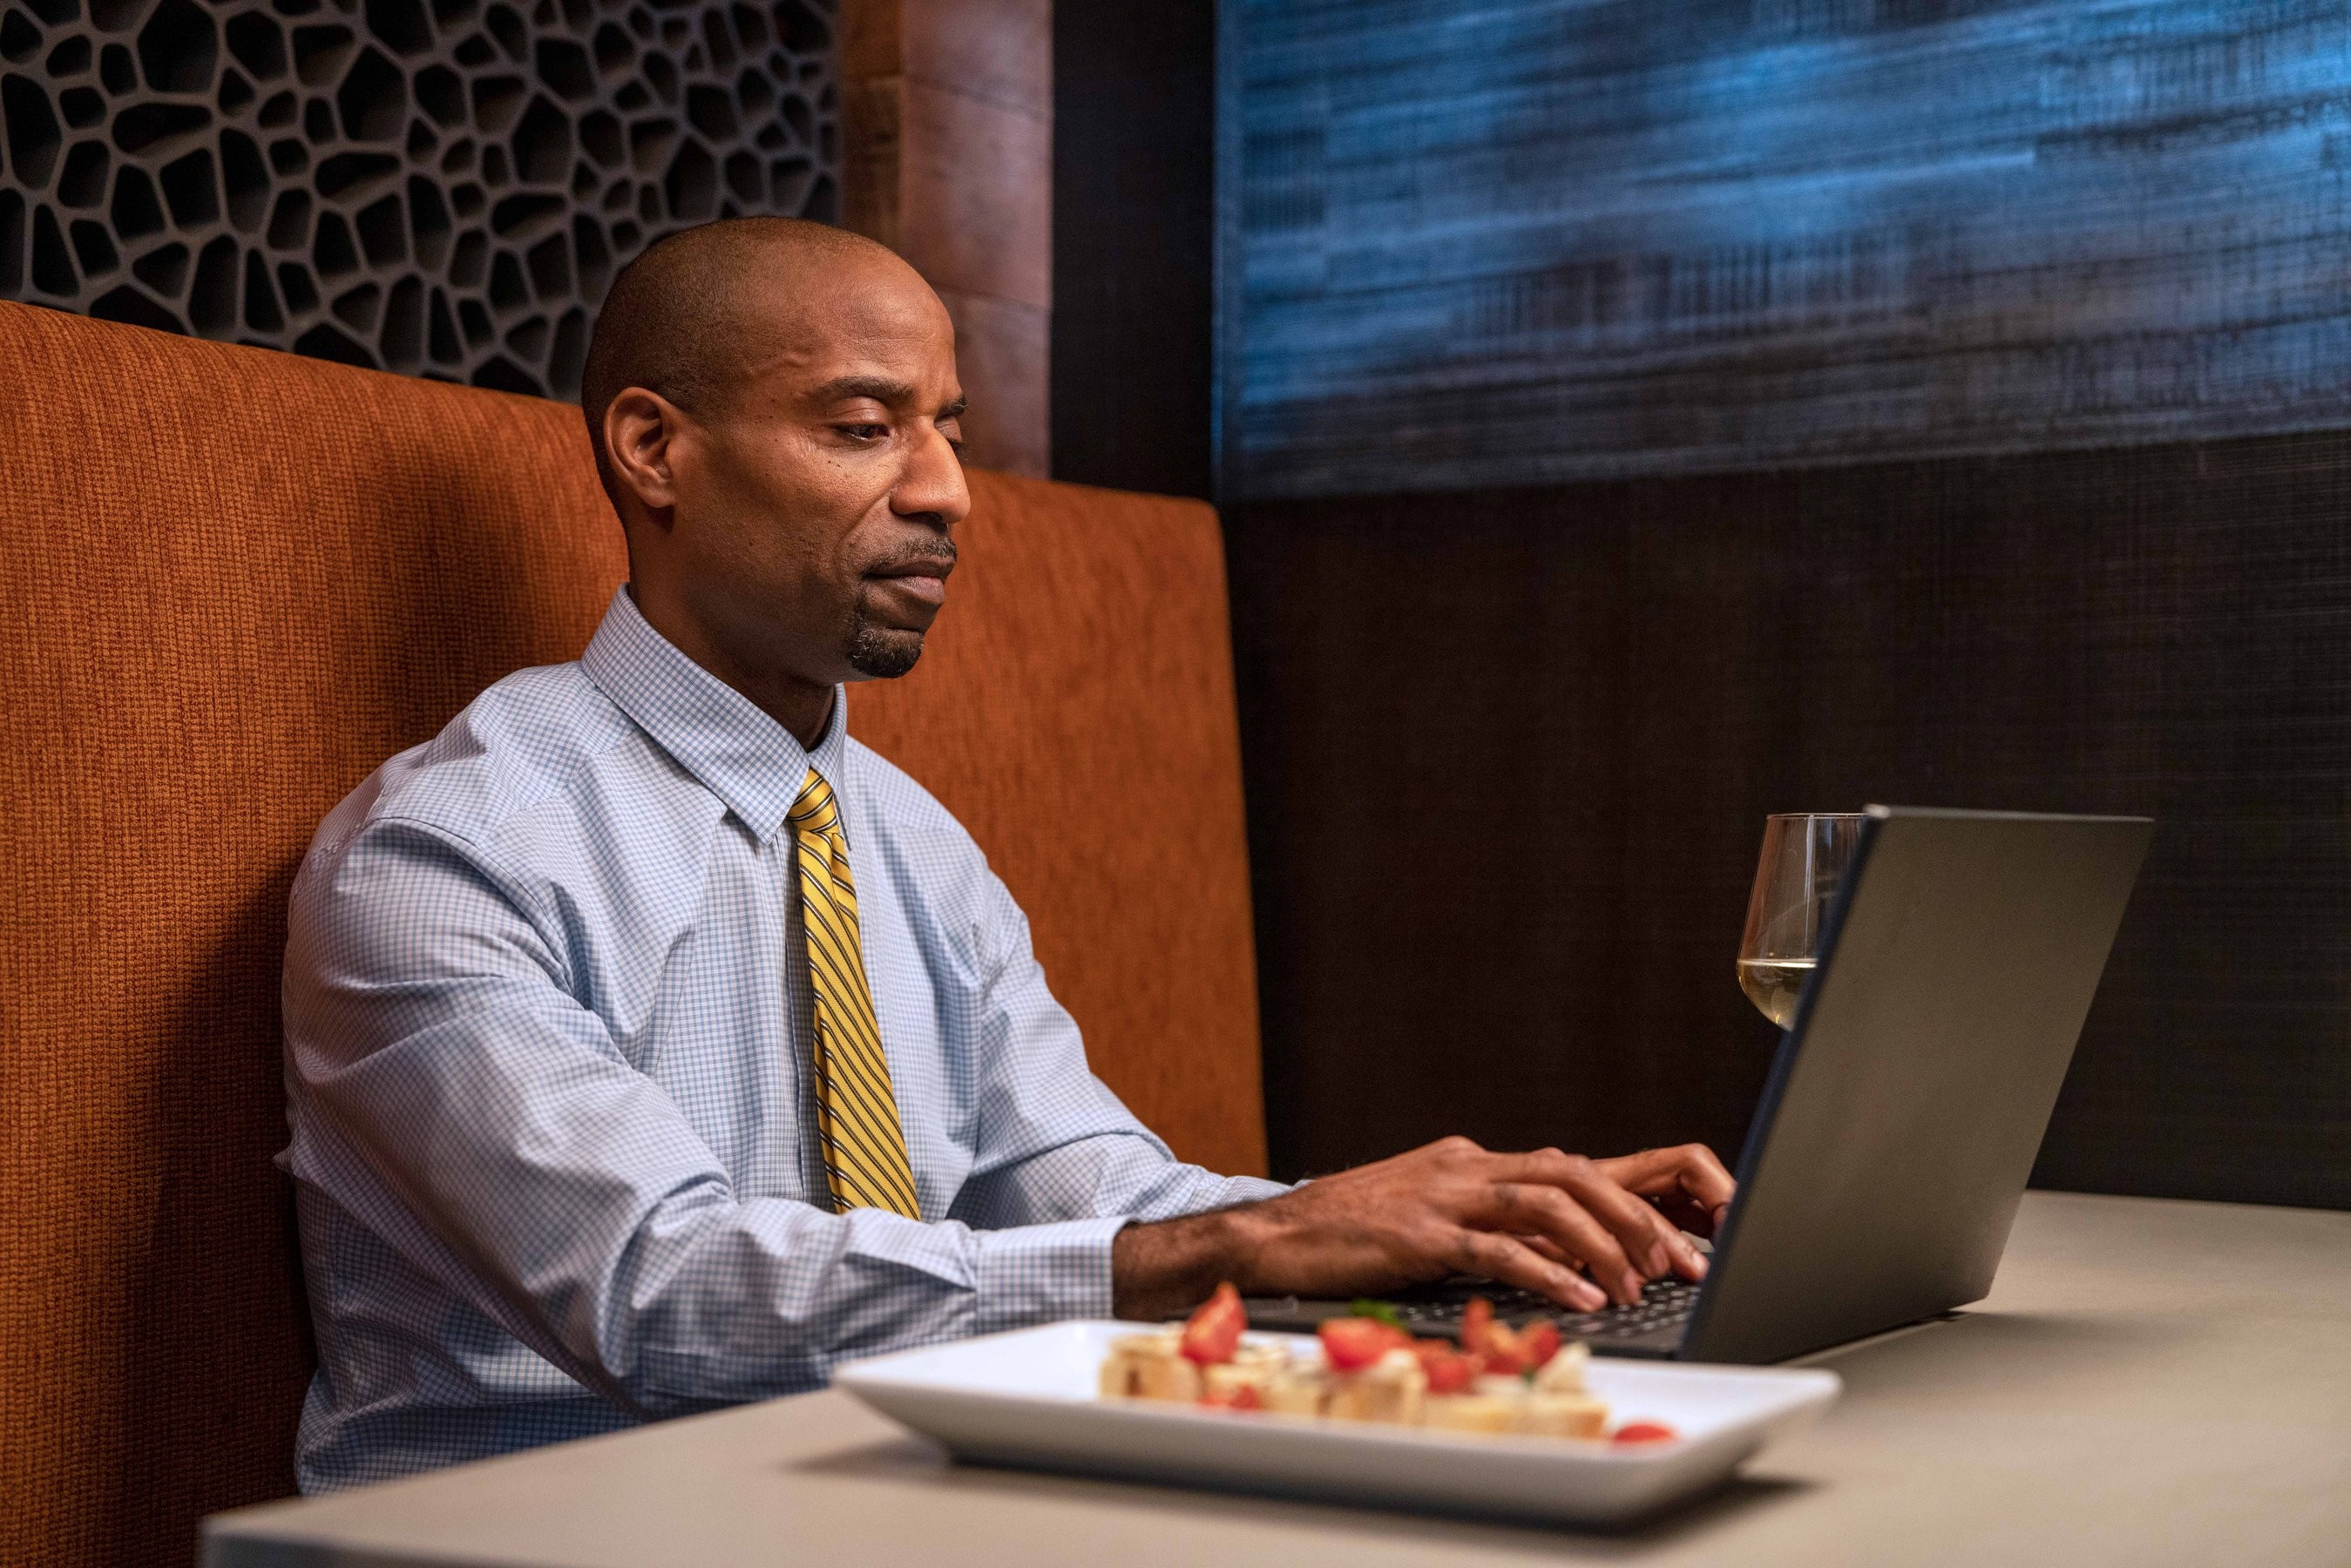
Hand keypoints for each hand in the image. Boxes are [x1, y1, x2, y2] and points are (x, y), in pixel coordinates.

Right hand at [1111, 1137, 1734, 1320]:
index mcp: (1473, 1160)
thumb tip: (1560, 1254)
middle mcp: (1467, 1165)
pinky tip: (1580, 1300)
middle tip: (1678, 1261)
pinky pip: (1499, 1247)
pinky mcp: (1421, 1233)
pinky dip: (1548, 1273)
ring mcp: (1443, 1194)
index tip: (1679, 1233)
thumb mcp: (1431, 1216)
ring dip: (1602, 1243)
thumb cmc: (1353, 1234)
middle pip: (1574, 1172)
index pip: (1571, 1163)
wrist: (1275, 1236)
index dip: (1633, 1192)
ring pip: (1548, 1200)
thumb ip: (1490, 1224)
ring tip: (1635, 1285)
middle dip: (1637, 1216)